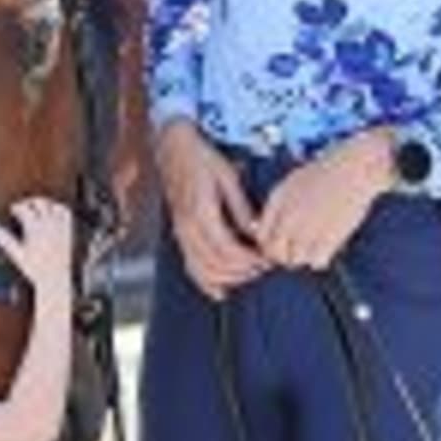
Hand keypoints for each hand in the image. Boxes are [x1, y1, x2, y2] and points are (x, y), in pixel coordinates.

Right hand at [0, 198, 73, 293]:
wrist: (55, 278)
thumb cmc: (34, 268)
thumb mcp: (17, 255)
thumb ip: (5, 240)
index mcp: (34, 229)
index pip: (24, 209)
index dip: (17, 207)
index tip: (13, 210)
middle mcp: (48, 225)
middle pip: (39, 203)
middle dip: (30, 202)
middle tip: (24, 206)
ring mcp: (59, 227)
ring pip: (52, 205)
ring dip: (44, 204)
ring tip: (37, 208)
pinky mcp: (67, 231)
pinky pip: (65, 213)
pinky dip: (58, 208)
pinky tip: (52, 212)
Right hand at [155, 119, 269, 299]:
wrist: (173, 149)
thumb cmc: (200, 159)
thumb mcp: (228, 178)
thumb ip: (241, 208)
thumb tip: (256, 233)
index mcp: (201, 213)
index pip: (228, 250)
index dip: (250, 260)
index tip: (267, 259)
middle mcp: (188, 228)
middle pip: (216, 265)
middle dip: (243, 271)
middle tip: (263, 267)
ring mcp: (181, 233)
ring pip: (202, 270)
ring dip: (228, 278)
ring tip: (249, 274)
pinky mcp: (179, 234)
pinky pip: (190, 266)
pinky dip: (205, 282)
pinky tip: (220, 291)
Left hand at [253, 129, 393, 269]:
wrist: (356, 168)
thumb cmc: (326, 174)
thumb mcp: (292, 182)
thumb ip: (274, 206)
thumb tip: (256, 230)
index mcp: (278, 200)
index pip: (261, 236)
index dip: (270, 245)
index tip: (282, 244)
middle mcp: (289, 215)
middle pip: (275, 253)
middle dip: (284, 256)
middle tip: (297, 250)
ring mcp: (308, 227)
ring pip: (295, 260)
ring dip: (304, 257)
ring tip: (315, 245)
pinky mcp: (329, 237)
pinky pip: (317, 263)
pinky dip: (321, 259)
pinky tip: (327, 247)